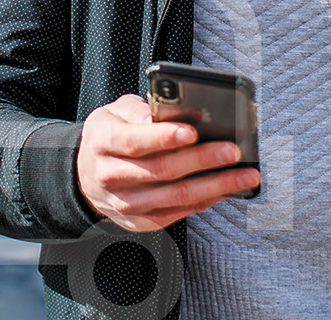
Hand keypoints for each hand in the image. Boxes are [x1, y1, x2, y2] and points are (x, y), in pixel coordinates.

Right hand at [76, 93, 259, 231]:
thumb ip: (140, 110)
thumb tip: (166, 115)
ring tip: (244, 175)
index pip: (134, 141)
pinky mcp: (141, 221)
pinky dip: (204, 201)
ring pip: (174, 196)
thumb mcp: (115, 112)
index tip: (192, 132)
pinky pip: (177, 213)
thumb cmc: (110, 135)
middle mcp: (111, 176)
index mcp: (103, 141)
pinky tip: (225, 190)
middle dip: (201, 160)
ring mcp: (126, 203)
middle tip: (232, 151)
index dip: (163, 137)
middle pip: (161, 170)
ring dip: (214, 186)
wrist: (86, 174)